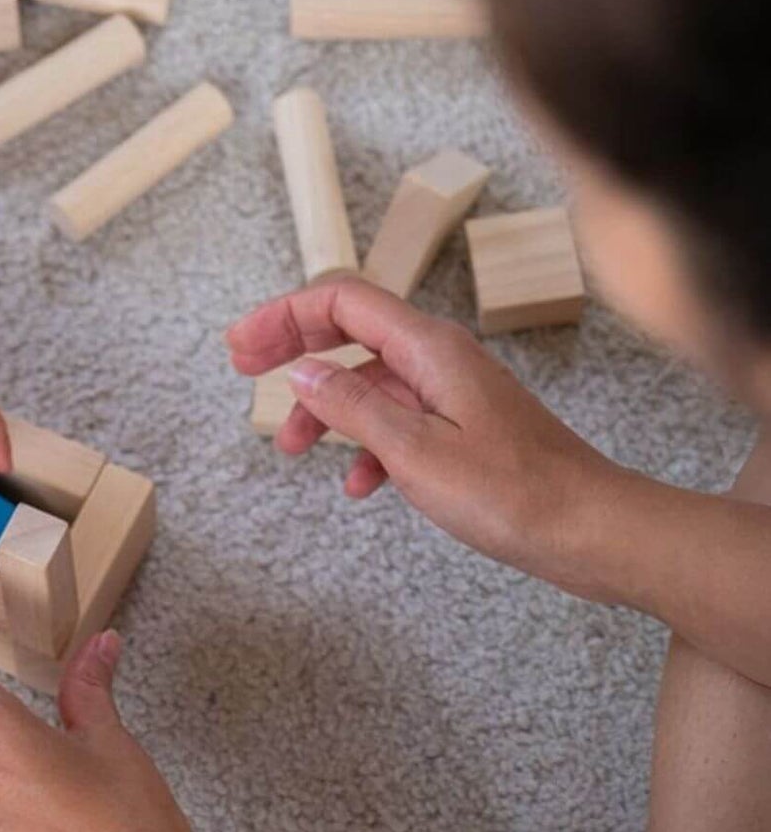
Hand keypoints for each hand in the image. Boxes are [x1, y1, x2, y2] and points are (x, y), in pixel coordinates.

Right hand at [227, 278, 626, 590]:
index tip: (241, 349)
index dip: (283, 317)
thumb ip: (352, 406)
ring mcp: (453, 391)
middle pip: (350, 331)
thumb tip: (302, 373)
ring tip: (294, 450)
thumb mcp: (414, 451)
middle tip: (244, 372)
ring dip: (325, 409)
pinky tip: (359, 485)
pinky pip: (397, 418)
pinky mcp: (464, 426)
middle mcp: (439, 358)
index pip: (341, 302)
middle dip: (293, 348)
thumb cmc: (514, 493)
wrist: (590, 529)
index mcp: (428, 348)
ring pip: (369, 381)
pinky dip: (366, 443)